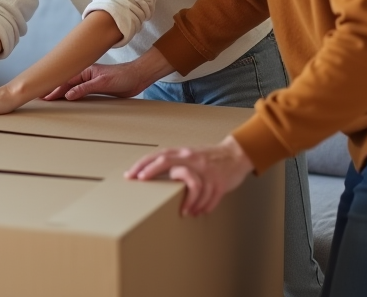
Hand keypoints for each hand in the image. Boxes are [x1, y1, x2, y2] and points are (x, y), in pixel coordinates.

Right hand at [42, 62, 146, 100]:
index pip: (65, 81)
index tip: (44, 95)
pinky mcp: (96, 88)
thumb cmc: (122, 76)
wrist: (137, 77)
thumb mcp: (102, 83)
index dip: (54, 89)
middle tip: (40, 97)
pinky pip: (79, 92)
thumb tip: (68, 94)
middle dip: (53, 90)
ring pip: (71, 88)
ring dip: (61, 93)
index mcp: (85, 71)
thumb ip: (85, 88)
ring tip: (49, 99)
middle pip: (65, 83)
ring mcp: (90, 81)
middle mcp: (86, 75)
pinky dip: (71, 95)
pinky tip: (66, 99)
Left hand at [124, 136, 253, 216]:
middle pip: (167, 161)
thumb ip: (174, 163)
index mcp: (184, 153)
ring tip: (185, 212)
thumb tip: (151, 175)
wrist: (235, 154)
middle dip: (152, 172)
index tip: (131, 175)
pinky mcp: (220, 181)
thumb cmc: (208, 158)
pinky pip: (210, 198)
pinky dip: (204, 207)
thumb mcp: (189, 156)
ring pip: (193, 187)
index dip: (143, 164)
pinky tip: (199, 212)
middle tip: (143, 183)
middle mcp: (193, 158)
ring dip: (188, 202)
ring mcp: (206, 170)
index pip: (159, 156)